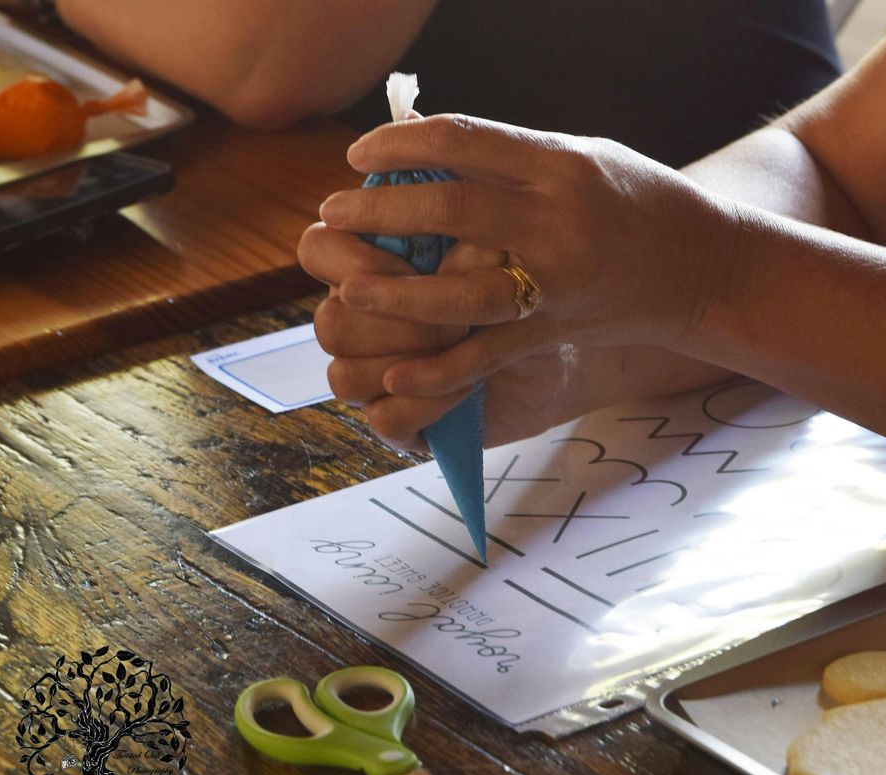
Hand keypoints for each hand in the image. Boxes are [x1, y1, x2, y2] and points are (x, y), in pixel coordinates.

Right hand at [302, 221, 594, 449]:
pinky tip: (469, 388)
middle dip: (398, 323)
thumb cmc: (523, 284)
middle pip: (330, 324)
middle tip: (459, 319)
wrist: (566, 346)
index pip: (318, 248)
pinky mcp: (402, 422)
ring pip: (343, 378)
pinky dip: (428, 403)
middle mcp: (359, 321)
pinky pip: (385, 420)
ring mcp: (374, 376)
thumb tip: (474, 244)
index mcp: (366, 264)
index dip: (355, 259)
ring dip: (411, 361)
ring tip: (464, 347)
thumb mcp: (501, 252)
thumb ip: (470, 242)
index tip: (409, 265)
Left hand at [315, 114, 738, 400]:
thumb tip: (425, 153)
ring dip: (394, 292)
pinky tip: (395, 373)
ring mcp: (557, 283)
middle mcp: (558, 222)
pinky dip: (438, 369)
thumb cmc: (640, 203)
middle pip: (451, 209)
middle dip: (380, 210)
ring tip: (349, 287)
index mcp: (560, 167)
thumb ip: (510, 159)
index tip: (360, 154)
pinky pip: (486, 356)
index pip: (463, 141)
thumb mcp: (580, 158)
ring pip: (460, 292)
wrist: (704, 270)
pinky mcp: (554, 331)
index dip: (400, 145)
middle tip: (334, 214)